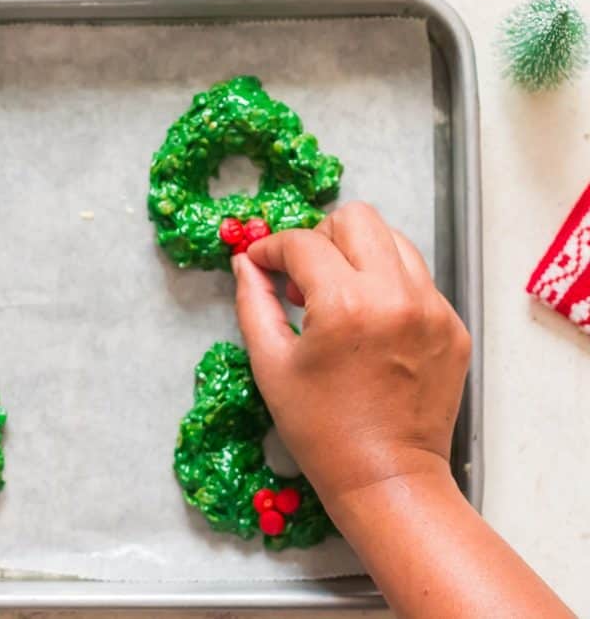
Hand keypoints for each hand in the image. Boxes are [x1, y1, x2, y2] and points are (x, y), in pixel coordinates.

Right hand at [232, 201, 470, 506]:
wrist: (387, 478)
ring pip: (394, 240)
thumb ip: (253, 303)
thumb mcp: (271, 365)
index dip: (271, 249)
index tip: (260, 264)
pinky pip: (417, 278)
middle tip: (304, 278)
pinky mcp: (452, 326)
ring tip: (338, 296)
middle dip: (320, 237)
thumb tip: (244, 264)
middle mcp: (397, 295)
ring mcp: (433, 309)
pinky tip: (369, 324)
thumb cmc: (321, 430)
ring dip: (358, 254)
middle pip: (357, 218)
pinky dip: (387, 285)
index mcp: (346, 305)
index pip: (303, 242)